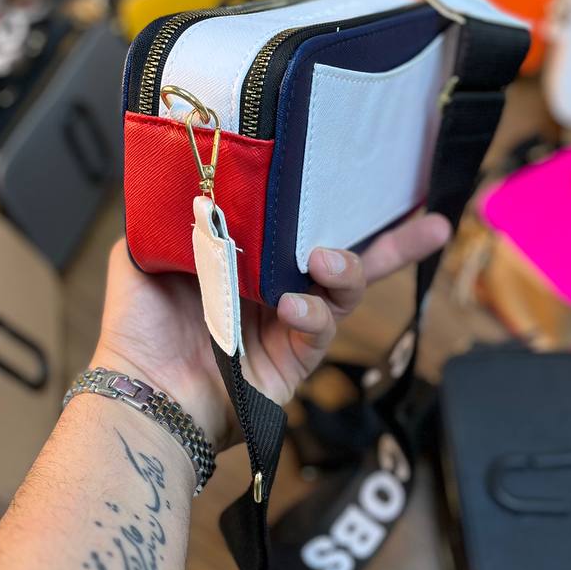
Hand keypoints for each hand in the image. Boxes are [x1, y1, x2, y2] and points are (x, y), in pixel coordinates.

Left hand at [90, 212, 450, 450]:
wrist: (140, 394)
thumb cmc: (137, 330)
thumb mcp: (142, 257)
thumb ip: (166, 220)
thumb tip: (183, 178)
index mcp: (246, 260)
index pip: (299, 226)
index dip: (333, 205)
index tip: (368, 175)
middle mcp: (275, 289)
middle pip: (345, 257)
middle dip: (395, 241)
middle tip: (433, 223)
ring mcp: (289, 326)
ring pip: (342, 291)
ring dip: (345, 270)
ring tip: (328, 260)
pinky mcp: (294, 362)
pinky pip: (319, 330)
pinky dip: (313, 313)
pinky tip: (293, 304)